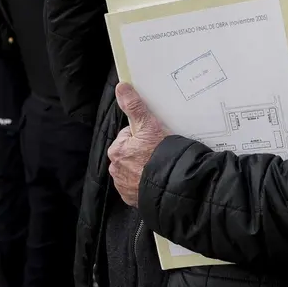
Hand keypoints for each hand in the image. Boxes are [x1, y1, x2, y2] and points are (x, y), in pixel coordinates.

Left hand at [107, 83, 168, 205]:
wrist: (172, 187)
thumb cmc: (160, 155)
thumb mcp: (148, 125)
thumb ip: (134, 106)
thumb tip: (121, 87)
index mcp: (116, 150)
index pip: (129, 137)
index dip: (144, 135)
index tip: (156, 139)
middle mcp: (115, 169)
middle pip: (131, 154)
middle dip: (143, 152)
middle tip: (160, 152)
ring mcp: (124, 186)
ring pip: (135, 170)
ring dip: (145, 168)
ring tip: (161, 167)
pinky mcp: (133, 199)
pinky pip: (139, 187)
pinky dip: (146, 183)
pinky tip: (158, 180)